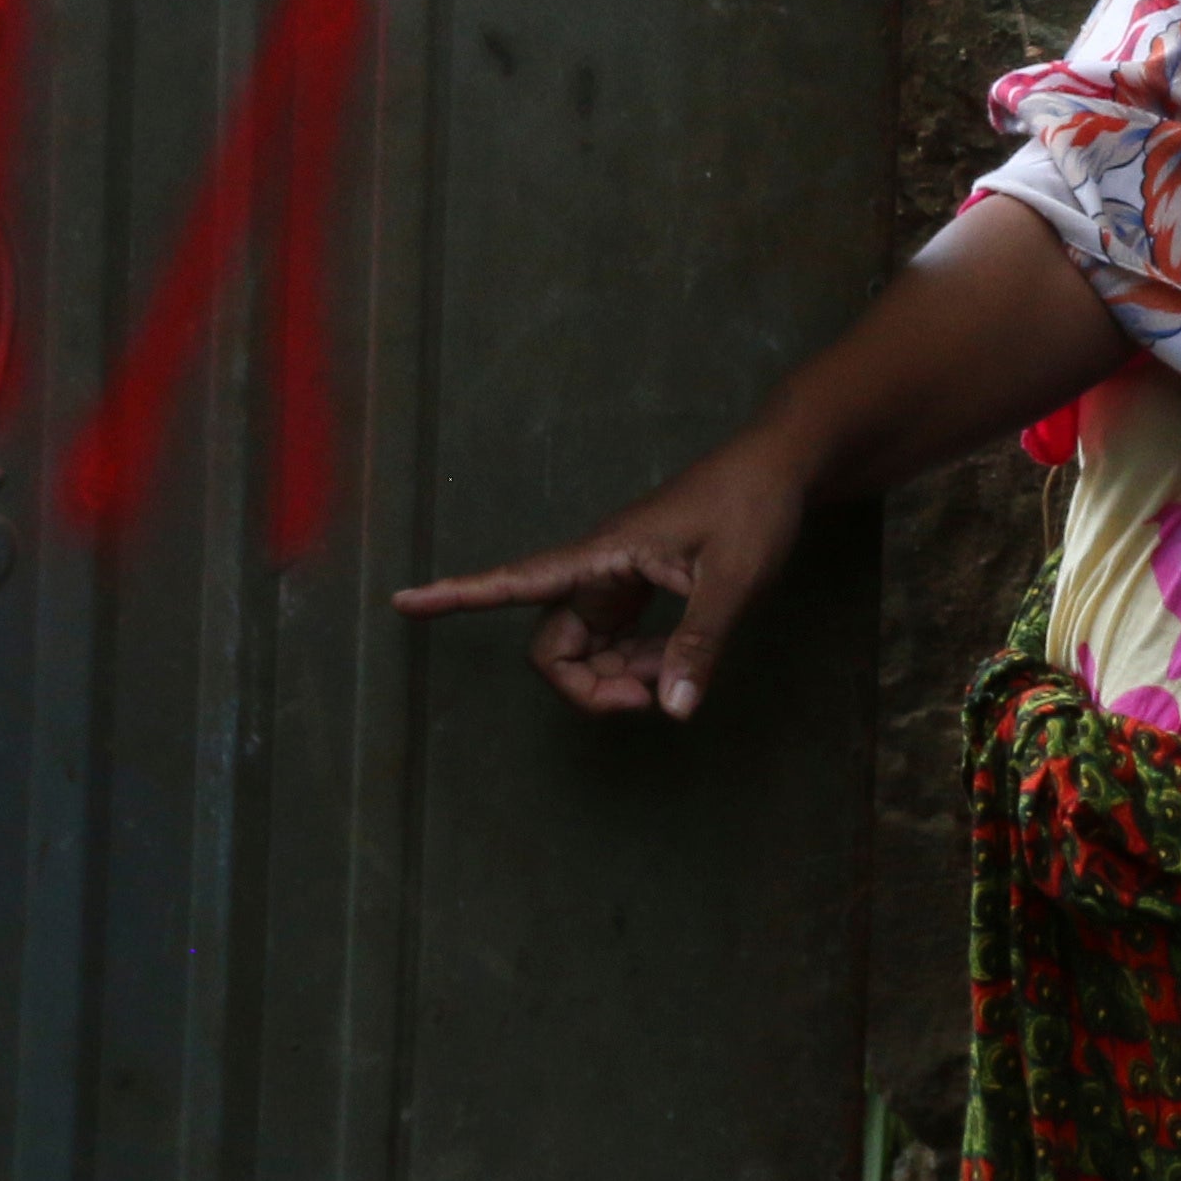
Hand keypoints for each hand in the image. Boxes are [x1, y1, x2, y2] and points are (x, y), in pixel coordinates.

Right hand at [391, 430, 819, 721]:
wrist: (779, 470)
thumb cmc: (752, 507)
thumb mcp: (735, 577)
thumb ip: (700, 643)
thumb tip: (672, 711)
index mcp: (602, 554)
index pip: (515, 581)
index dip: (457, 595)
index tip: (402, 601)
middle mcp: (596, 571)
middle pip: (556, 649)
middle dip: (589, 688)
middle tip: (654, 697)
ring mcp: (615, 584)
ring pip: (588, 653)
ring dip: (622, 679)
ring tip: (678, 673)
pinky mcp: (636, 593)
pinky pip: (618, 646)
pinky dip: (642, 665)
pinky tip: (679, 662)